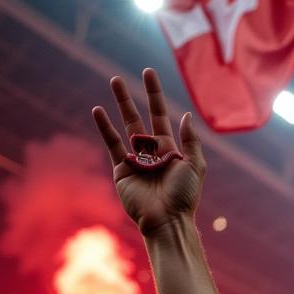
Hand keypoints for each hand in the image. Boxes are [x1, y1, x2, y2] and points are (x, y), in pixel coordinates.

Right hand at [93, 68, 205, 236]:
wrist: (167, 220)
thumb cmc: (184, 197)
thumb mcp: (195, 167)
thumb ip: (190, 141)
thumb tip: (186, 115)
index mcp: (170, 151)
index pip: (161, 116)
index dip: (154, 95)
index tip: (148, 73)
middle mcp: (151, 153)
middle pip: (140, 118)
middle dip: (132, 97)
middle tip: (121, 77)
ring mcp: (135, 161)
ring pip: (125, 127)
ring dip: (119, 105)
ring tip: (112, 83)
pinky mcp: (121, 170)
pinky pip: (112, 144)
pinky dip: (104, 127)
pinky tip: (98, 110)